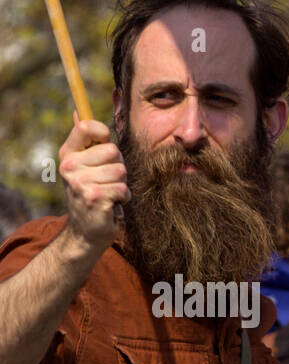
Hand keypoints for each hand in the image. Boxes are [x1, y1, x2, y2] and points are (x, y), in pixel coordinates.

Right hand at [58, 115, 128, 253]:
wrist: (87, 230)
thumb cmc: (92, 194)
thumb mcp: (85, 166)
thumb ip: (85, 141)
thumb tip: (78, 112)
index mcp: (68, 154)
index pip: (87, 127)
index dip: (103, 133)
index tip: (104, 146)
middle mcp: (70, 166)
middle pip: (114, 151)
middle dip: (118, 167)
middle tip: (107, 181)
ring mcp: (80, 182)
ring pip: (121, 171)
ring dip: (121, 184)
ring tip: (109, 193)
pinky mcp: (94, 198)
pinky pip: (123, 189)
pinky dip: (124, 198)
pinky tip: (112, 204)